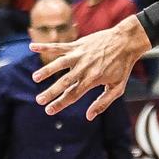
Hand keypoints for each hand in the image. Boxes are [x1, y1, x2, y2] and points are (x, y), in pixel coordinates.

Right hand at [31, 17, 151, 117]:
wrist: (126, 41)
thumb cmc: (122, 66)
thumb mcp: (117, 87)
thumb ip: (103, 103)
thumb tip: (89, 117)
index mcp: (93, 80)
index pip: (73, 95)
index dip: (60, 104)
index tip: (49, 111)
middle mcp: (84, 68)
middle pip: (64, 83)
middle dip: (51, 92)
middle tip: (39, 101)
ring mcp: (79, 55)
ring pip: (59, 64)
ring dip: (47, 70)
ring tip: (35, 78)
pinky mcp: (77, 45)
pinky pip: (59, 46)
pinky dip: (45, 46)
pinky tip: (32, 47)